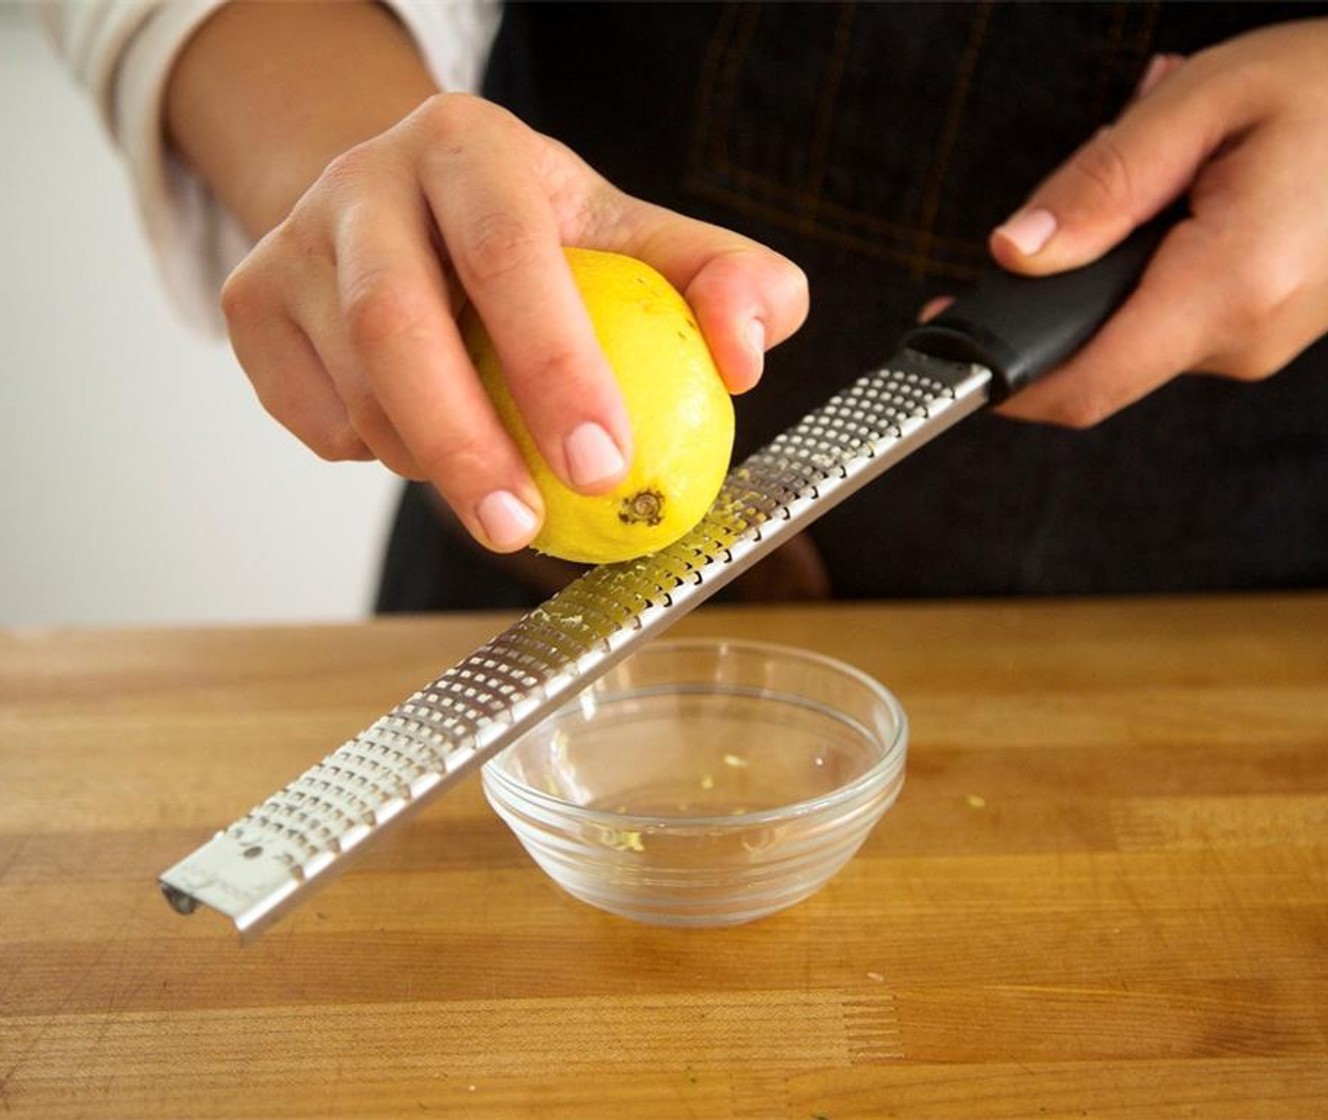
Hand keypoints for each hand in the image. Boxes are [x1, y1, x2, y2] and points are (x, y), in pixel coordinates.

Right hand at [222, 94, 805, 550]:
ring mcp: (292, 241)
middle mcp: (365, 179)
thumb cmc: (545, 244)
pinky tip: (423, 442)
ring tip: (495, 489)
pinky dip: (375, 458)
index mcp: (470, 147)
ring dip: (429, 463)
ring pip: (351, 385)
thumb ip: (725, 284)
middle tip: (525, 526)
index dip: (555, 366)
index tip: (606, 465)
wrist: (410, 214)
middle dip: (465, 443)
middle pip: (392, 322)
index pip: (509, 252)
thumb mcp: (643, 244)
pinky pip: (313, 419)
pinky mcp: (250, 304)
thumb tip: (746, 353)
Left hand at [985, 17, 1327, 426]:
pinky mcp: (1256, 335)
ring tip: (1186, 164)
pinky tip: (1202, 188)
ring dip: (1119, 252)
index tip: (943, 348)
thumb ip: (1100, 185)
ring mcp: (1250, 347)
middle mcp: (1237, 341)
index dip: (1000, 379)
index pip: (1079, 383)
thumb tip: (1012, 252)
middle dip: (1067, 274)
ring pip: (1126, 326)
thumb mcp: (1211, 102)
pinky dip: (1156, 257)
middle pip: (1089, 351)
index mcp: (1223, 289)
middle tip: (1118, 169)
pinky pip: (1166, 313)